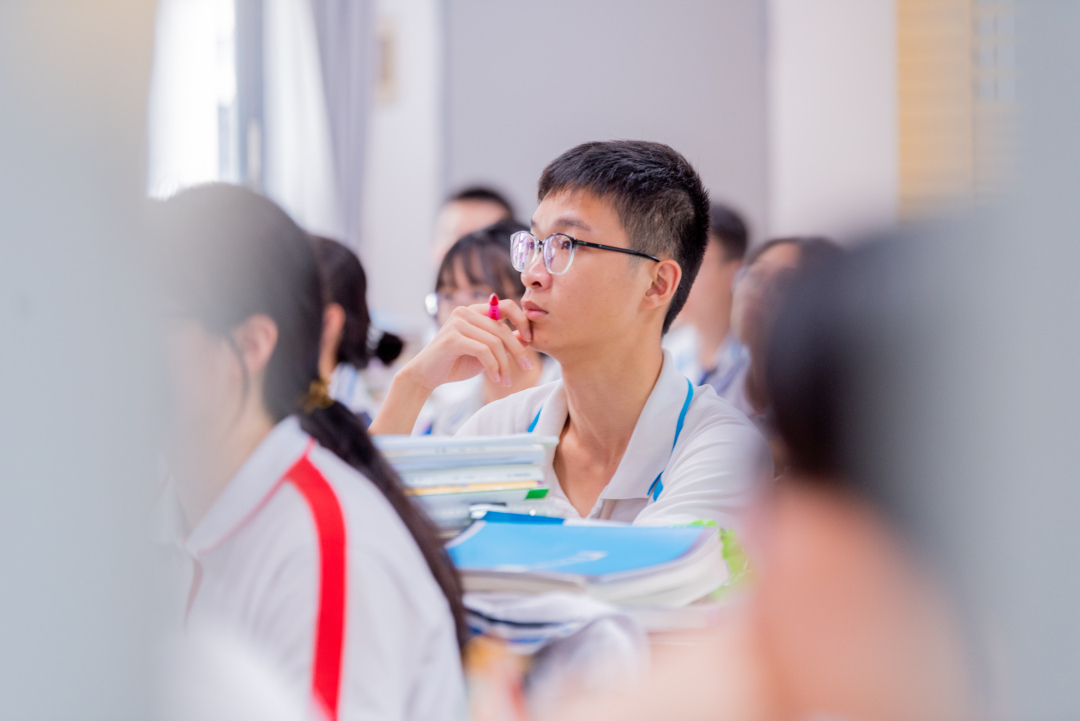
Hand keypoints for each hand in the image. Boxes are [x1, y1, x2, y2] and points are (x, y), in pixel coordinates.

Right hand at [406, 299, 533, 390]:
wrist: (427, 376)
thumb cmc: (456, 363)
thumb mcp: (485, 351)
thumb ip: (502, 341)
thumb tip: (527, 336)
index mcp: (475, 311)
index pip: (507, 305)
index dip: (522, 320)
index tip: (531, 339)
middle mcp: (466, 312)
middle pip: (503, 329)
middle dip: (518, 350)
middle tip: (527, 367)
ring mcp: (458, 323)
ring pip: (495, 342)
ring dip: (504, 365)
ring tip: (506, 381)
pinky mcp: (453, 338)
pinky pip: (483, 351)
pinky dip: (493, 367)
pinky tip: (495, 379)